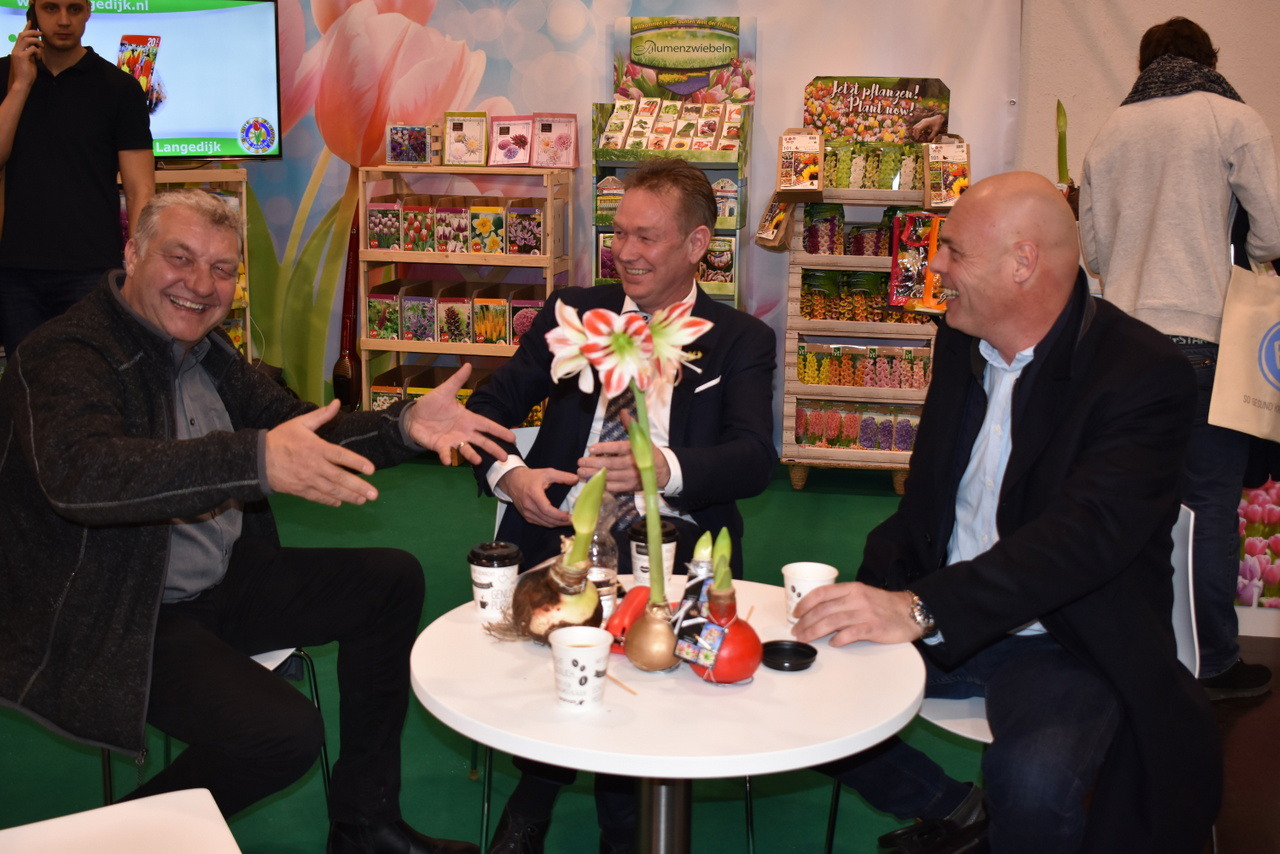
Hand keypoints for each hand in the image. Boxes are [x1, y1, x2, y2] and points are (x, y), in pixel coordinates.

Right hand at [9, 27, 39, 88]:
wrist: (22, 83)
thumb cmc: (27, 74)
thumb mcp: (30, 61)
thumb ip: (31, 54)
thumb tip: (37, 48)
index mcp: (17, 50)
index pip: (21, 36)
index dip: (26, 28)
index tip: (31, 22)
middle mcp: (16, 50)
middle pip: (23, 34)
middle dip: (33, 32)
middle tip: (41, 33)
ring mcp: (18, 53)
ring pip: (27, 39)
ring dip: (37, 41)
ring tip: (42, 47)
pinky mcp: (22, 57)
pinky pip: (32, 49)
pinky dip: (37, 51)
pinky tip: (38, 58)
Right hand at [265, 399, 377, 506]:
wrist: (256, 460)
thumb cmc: (281, 439)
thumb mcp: (300, 423)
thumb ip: (321, 416)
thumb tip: (337, 402)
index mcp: (316, 448)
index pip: (341, 456)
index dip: (357, 463)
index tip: (372, 470)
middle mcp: (314, 466)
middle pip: (340, 478)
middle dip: (358, 487)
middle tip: (374, 494)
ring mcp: (308, 480)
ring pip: (332, 491)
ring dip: (349, 496)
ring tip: (363, 500)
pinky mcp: (300, 490)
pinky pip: (318, 498)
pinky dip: (330, 501)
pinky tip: (341, 503)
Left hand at [403, 363, 514, 465]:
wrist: (413, 416)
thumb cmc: (431, 404)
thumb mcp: (445, 390)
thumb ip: (457, 380)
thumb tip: (468, 364)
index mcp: (468, 419)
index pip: (487, 425)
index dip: (499, 431)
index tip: (512, 437)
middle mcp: (464, 432)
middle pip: (482, 441)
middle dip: (494, 449)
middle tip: (504, 458)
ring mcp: (453, 440)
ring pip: (467, 450)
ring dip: (472, 455)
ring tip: (478, 460)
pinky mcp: (440, 446)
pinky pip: (446, 453)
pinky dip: (447, 457)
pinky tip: (448, 461)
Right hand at [497, 466, 575, 527]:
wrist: (513, 481)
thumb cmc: (531, 477)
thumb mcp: (547, 473)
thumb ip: (562, 476)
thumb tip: (576, 479)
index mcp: (534, 494)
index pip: (546, 510)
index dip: (558, 515)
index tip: (569, 515)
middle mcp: (528, 505)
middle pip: (547, 519)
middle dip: (561, 522)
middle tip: (573, 520)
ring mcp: (526, 512)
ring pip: (544, 523)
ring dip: (556, 524)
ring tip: (568, 521)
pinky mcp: (526, 516)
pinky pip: (540, 523)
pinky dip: (550, 524)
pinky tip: (558, 521)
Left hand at [579, 413, 669, 492]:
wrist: (661, 470)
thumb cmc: (647, 451)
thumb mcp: (642, 437)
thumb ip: (630, 425)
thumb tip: (623, 411)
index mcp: (635, 450)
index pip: (618, 448)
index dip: (604, 448)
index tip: (591, 448)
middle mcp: (633, 464)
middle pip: (611, 464)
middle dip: (594, 463)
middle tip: (580, 461)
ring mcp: (631, 477)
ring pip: (610, 476)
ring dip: (594, 474)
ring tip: (581, 471)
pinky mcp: (630, 487)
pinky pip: (613, 487)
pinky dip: (602, 485)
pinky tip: (591, 481)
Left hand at [791, 582, 921, 646]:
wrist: (911, 612)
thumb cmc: (884, 605)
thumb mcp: (862, 595)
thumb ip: (843, 600)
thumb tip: (818, 612)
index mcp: (852, 588)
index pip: (822, 593)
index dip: (805, 603)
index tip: (795, 613)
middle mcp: (857, 598)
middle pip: (823, 609)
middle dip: (805, 621)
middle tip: (796, 631)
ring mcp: (865, 613)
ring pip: (832, 622)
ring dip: (814, 631)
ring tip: (805, 639)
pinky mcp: (874, 627)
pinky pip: (851, 633)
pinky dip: (839, 639)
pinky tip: (832, 643)